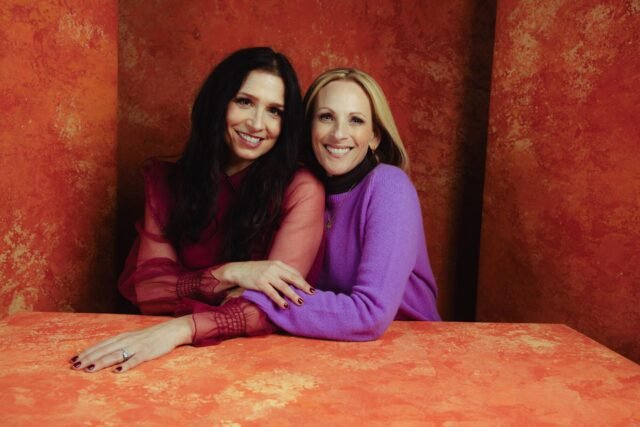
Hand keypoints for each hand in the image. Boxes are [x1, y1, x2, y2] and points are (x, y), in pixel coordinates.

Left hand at [69, 316, 193, 372]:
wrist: (170, 330)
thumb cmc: (149, 336)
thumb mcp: (131, 337)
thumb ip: (118, 345)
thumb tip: (101, 354)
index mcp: (122, 337)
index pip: (100, 345)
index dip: (87, 352)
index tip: (73, 360)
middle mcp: (126, 341)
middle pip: (104, 350)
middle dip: (89, 358)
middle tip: (74, 366)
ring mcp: (137, 347)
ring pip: (116, 355)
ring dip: (101, 362)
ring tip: (89, 369)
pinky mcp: (147, 352)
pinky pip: (135, 359)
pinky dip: (126, 365)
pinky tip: (117, 371)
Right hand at [211, 260, 314, 308]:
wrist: (239, 270)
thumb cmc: (256, 270)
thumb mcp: (269, 267)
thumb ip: (280, 273)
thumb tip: (293, 283)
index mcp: (278, 264)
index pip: (294, 272)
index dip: (303, 280)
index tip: (310, 288)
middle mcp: (274, 268)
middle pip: (292, 278)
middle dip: (303, 286)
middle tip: (312, 293)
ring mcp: (267, 276)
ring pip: (284, 286)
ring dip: (293, 295)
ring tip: (300, 302)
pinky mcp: (260, 283)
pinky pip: (272, 293)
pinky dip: (279, 300)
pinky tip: (285, 305)